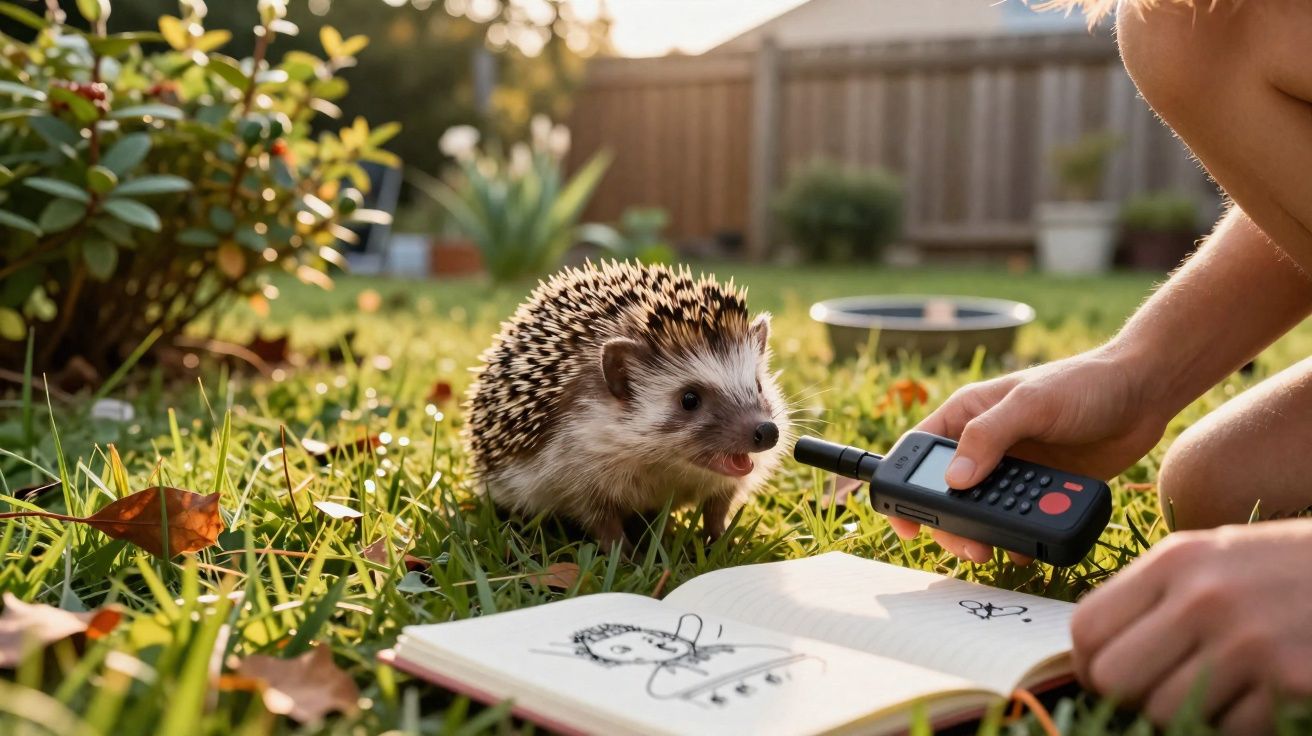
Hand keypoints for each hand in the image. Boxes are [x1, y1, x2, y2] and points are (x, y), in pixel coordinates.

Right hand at [886, 345, 1167, 562]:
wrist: (1145, 394)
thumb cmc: (1085, 383)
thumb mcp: (1032, 404)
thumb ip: (989, 437)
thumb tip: (953, 481)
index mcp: (968, 415)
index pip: (920, 452)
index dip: (903, 486)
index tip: (905, 522)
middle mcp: (985, 445)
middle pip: (946, 494)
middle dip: (950, 525)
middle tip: (969, 546)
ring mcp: (1013, 470)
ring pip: (981, 514)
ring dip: (983, 536)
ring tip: (996, 551)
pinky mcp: (1042, 489)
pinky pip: (1019, 522)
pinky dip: (1019, 539)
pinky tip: (1028, 547)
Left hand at [1071, 520, 1311, 732]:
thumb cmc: (1291, 570)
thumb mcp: (1217, 557)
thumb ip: (1156, 597)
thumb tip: (1095, 653)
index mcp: (1176, 561)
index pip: (1087, 628)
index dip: (1088, 664)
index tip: (1106, 676)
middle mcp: (1204, 597)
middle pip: (1113, 678)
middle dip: (1128, 696)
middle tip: (1158, 692)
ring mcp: (1248, 641)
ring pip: (1163, 712)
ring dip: (1186, 713)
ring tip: (1220, 688)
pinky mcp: (1289, 681)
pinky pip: (1226, 729)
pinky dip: (1238, 725)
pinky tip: (1261, 696)